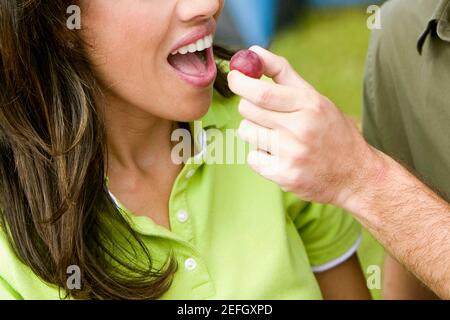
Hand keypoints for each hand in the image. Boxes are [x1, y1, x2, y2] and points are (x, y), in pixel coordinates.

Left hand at [227, 46, 381, 206]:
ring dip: (254, 132)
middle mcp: (300, 128)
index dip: (240, 82)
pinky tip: (280, 157)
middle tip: (261, 112)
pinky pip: (252, 158)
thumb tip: (254, 52)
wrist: (354, 174)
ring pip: (247, 132)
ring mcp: (291, 153)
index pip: (262, 92)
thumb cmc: (331, 131)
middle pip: (249, 110)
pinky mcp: (284, 175)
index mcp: (309, 104)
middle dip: (248, 107)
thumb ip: (283, 74)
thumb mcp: (314, 98)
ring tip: (277, 138)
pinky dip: (260, 157)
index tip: (234, 77)